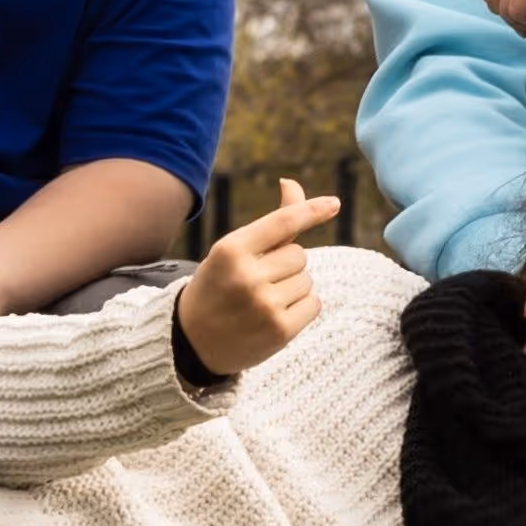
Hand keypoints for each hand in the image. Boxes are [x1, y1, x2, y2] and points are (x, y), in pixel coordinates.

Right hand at [174, 188, 335, 385]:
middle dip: (285, 265)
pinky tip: (274, 316)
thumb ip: (270, 223)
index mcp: (230, 250)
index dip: (311, 211)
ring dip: (292, 288)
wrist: (192, 341)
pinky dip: (302, 308)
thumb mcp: (233, 251)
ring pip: (307, 280)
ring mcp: (264, 305)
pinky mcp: (280, 330)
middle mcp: (247, 276)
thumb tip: (292, 184)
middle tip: (255, 282)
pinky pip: (314, 303)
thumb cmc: (218, 286)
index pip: (282, 223)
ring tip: (260, 301)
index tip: (334, 203)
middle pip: (299, 254)